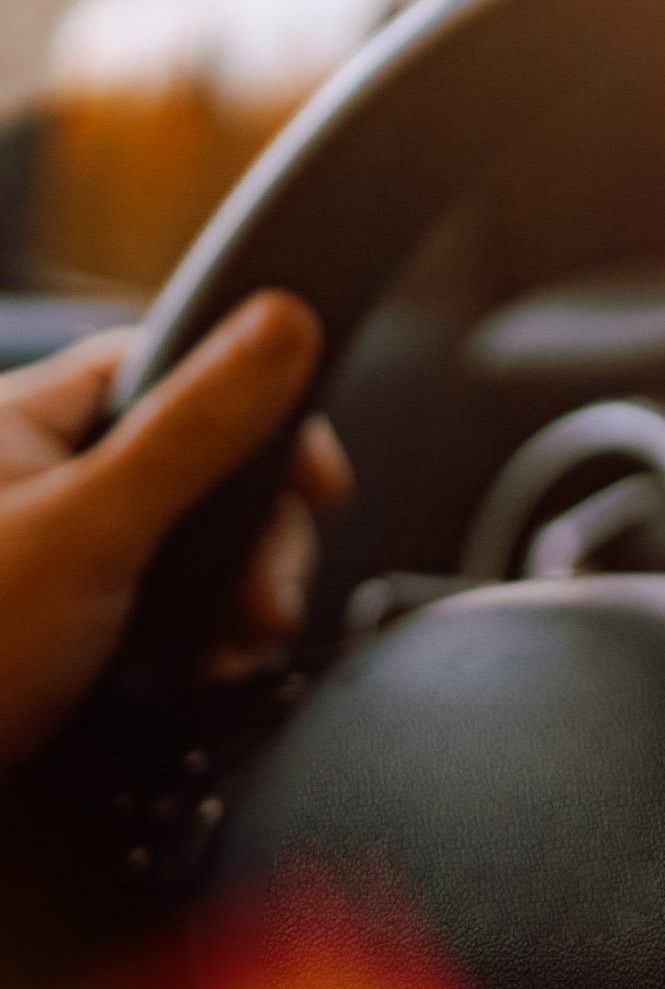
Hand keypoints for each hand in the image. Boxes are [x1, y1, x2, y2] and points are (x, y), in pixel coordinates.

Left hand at [0, 291, 349, 772]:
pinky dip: (208, 634)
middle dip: (256, 536)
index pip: (173, 366)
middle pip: (206, 461)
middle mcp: (42, 476)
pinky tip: (210, 668)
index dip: (258, 410)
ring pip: (198, 538)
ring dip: (240, 594)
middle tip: (266, 599)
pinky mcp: (78, 621)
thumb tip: (284, 321)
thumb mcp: (90, 531)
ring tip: (238, 649)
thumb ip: (195, 428)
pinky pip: (175, 599)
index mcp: (23, 422)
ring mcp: (62, 552)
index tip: (312, 478)